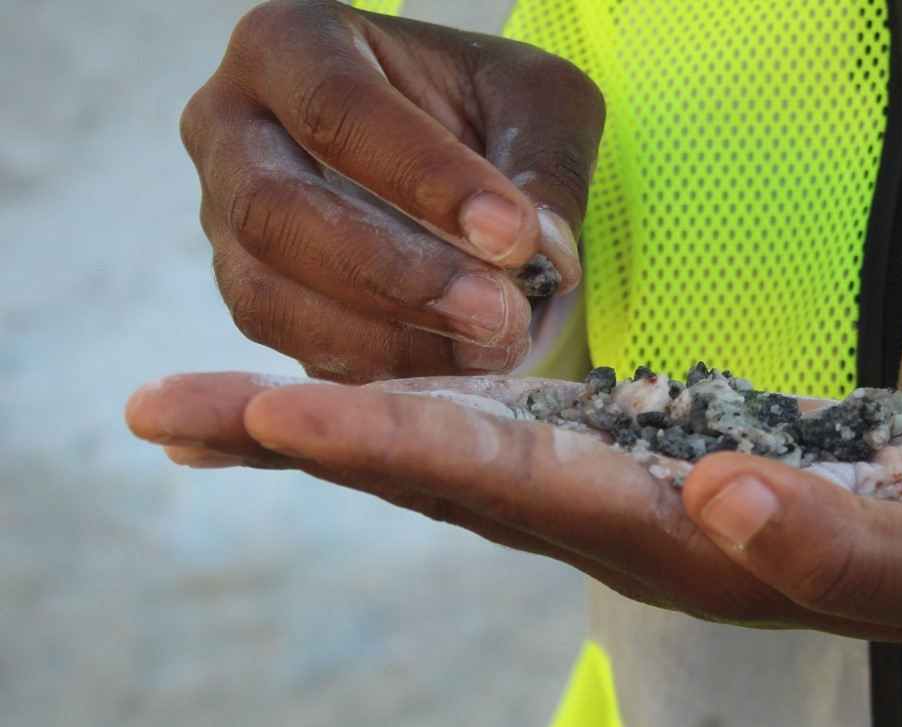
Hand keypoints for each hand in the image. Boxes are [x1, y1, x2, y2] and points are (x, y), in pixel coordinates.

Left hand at [125, 373, 901, 686]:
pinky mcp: (652, 452)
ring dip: (337, 426)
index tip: (288, 411)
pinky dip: (419, 410)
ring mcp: (633, 491)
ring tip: (213, 402)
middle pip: (447, 480)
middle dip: (310, 443)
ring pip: (462, 457)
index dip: (405, 450)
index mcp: (688, 547)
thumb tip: (717, 494)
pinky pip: (511, 433)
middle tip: (166, 410)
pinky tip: (355, 391)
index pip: (523, 493)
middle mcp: (632, 525)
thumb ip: (836, 543)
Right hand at [182, 0, 604, 379]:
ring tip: (490, 350)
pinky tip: (454, 372)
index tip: (514, 238)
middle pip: (278, 213)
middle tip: (500, 316)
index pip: (338, 110)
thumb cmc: (486, 112)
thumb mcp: (540, 104)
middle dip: (397, 276)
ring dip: (386, 341)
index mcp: (288, 44)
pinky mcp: (249, 295)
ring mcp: (221, 219)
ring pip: (267, 297)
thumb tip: (544, 258)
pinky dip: (376, 372)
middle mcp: (229, 126)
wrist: (451, 162)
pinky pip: (291, 348)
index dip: (424, 180)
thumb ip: (546, 166)